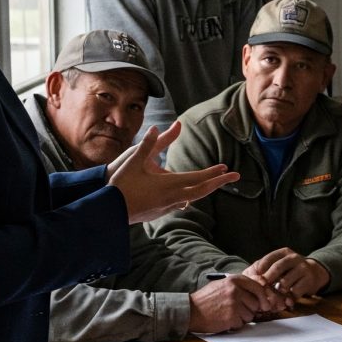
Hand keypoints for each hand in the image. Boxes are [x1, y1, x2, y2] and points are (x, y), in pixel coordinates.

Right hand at [109, 122, 239, 224]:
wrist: (107, 213)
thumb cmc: (120, 185)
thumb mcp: (133, 161)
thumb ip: (147, 144)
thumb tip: (156, 127)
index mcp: (168, 184)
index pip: (198, 178)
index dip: (214, 173)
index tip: (228, 169)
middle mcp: (171, 197)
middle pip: (202, 190)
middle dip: (219, 182)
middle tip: (235, 176)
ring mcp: (165, 207)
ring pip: (191, 199)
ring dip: (204, 190)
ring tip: (213, 184)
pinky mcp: (157, 214)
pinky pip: (178, 204)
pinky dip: (188, 197)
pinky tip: (186, 197)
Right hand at [187, 275, 287, 333]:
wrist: (191, 311)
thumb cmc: (206, 299)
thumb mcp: (222, 285)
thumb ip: (239, 287)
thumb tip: (258, 293)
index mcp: (234, 280)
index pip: (258, 287)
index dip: (263, 298)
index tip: (265, 304)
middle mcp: (236, 290)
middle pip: (256, 304)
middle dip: (249, 309)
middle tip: (236, 310)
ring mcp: (234, 304)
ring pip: (250, 315)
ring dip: (242, 318)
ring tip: (227, 314)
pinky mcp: (231, 317)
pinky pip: (241, 324)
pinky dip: (235, 324)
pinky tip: (224, 320)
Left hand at [243, 248, 329, 304]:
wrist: (314, 273)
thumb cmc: (290, 270)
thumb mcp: (279, 264)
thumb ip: (264, 268)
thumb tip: (247, 277)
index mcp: (284, 252)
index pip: (269, 259)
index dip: (260, 270)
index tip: (254, 280)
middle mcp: (294, 258)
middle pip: (277, 268)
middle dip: (267, 280)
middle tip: (261, 289)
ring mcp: (303, 269)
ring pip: (285, 282)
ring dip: (276, 292)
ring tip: (272, 297)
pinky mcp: (308, 281)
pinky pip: (294, 292)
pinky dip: (287, 299)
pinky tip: (284, 301)